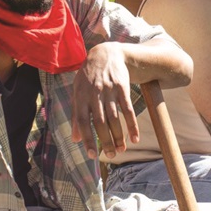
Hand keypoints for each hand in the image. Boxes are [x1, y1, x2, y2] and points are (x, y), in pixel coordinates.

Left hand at [70, 43, 137, 159]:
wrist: (106, 54)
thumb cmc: (88, 78)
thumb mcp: (77, 92)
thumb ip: (76, 115)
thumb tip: (76, 139)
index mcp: (81, 96)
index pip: (82, 121)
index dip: (87, 138)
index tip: (91, 155)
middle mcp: (94, 94)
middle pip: (100, 122)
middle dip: (105, 141)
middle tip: (110, 155)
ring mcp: (109, 90)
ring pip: (115, 118)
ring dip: (119, 136)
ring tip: (120, 150)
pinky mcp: (122, 88)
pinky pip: (128, 109)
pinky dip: (132, 125)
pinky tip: (134, 138)